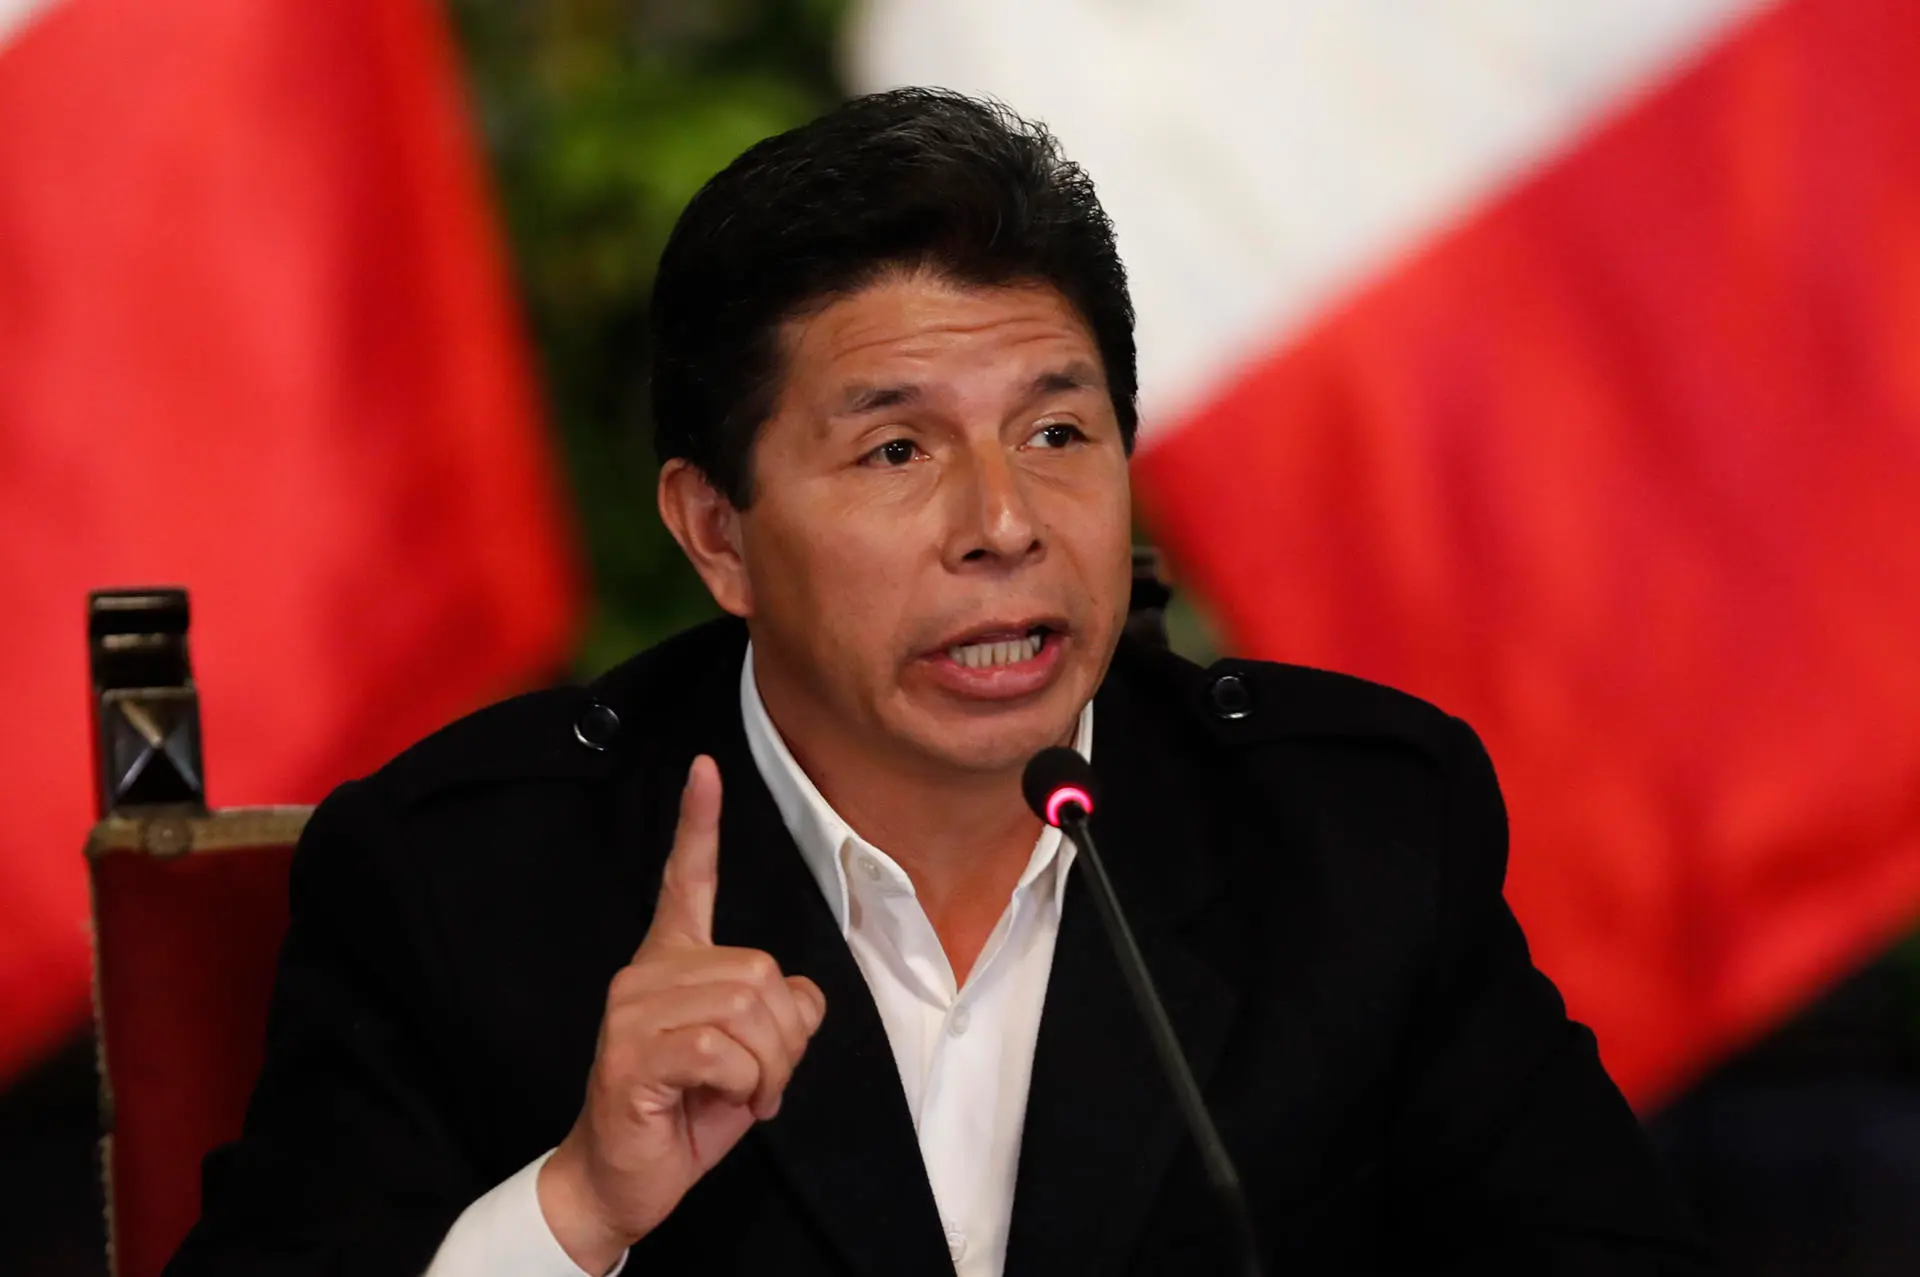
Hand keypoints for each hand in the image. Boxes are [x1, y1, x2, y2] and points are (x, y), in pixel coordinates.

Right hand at [539, 755, 826, 1272]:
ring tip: (745, 1093)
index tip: (705, 768)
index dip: (699, 824)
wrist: (626, 1178)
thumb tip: (801, 998)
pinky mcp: (629, 1053)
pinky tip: (727, 1104)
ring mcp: (632, 1010)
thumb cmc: (689, 1110)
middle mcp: (647, 972)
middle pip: (761, 973)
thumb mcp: (752, 1057)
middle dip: (785, 1039)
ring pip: (747, 1010)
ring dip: (768, 1066)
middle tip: (763, 1080)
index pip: (687, 880)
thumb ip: (779, 1013)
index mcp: (673, 960)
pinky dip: (745, 1084)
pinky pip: (721, 1049)